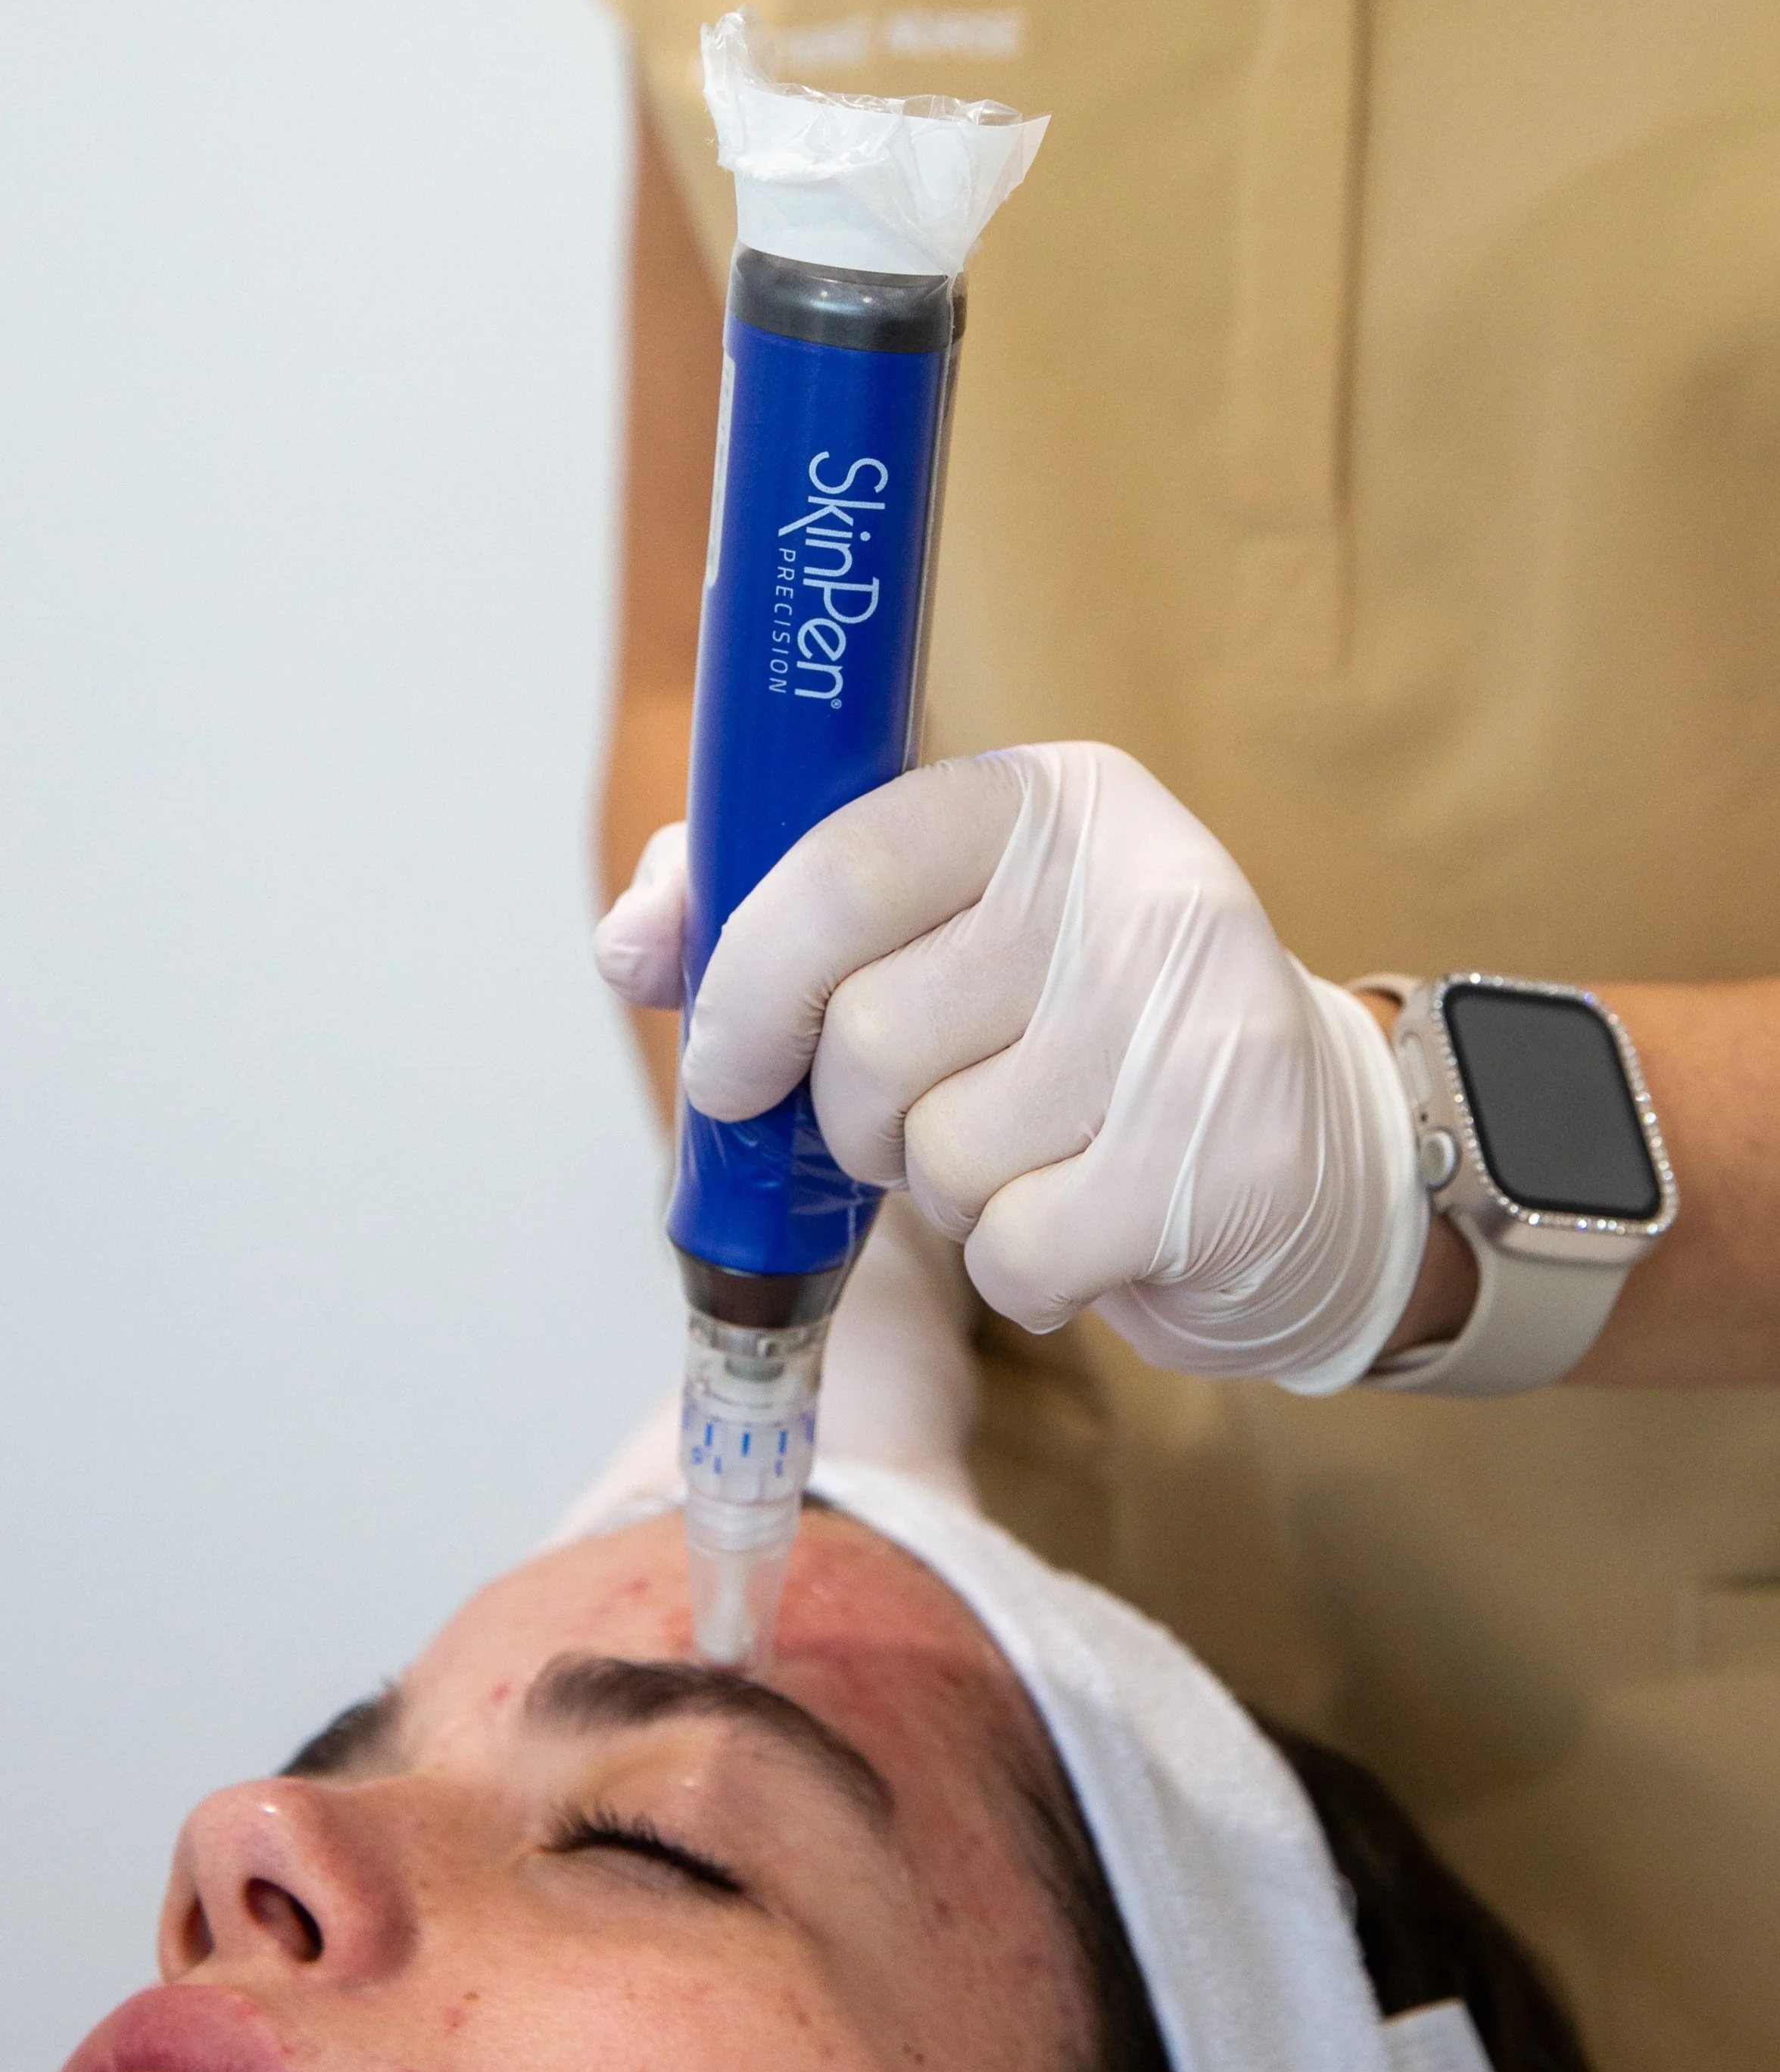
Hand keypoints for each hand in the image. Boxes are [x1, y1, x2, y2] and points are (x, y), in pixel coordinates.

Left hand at [667, 744, 1427, 1391]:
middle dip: (867, 1117)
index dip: (751, 981)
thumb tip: (629, 944)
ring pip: (941, 1157)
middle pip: (874, 1038)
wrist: (1315, 1157)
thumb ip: (775, 912)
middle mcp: (1138, 887)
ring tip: (1041, 1158)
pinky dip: (1025, 1270)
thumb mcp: (946, 935)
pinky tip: (1092, 1226)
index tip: (727, 1066)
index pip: (845, 868)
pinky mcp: (1223, 1165)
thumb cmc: (1084, 1039)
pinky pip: (1017, 1251)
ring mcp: (1196, 1024)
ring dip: (955, 1194)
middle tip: (940, 1114)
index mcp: (1051, 802)